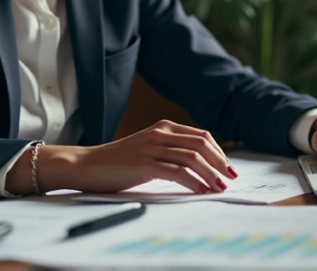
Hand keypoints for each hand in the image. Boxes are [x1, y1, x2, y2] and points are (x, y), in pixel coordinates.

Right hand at [6, 120, 238, 194]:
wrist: (86, 165)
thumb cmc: (117, 162)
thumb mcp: (148, 149)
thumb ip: (170, 151)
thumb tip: (199, 168)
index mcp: (164, 127)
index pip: (201, 136)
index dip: (219, 152)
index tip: (228, 168)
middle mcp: (160, 133)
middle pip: (201, 145)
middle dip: (220, 163)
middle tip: (230, 179)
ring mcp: (152, 147)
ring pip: (192, 158)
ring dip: (211, 174)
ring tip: (219, 188)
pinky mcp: (144, 164)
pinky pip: (176, 172)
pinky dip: (193, 182)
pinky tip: (200, 191)